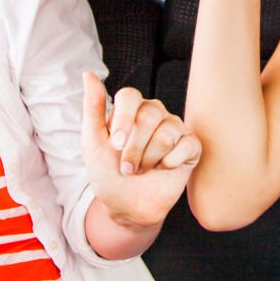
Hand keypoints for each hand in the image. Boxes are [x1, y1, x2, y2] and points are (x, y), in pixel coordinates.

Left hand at [81, 72, 200, 227]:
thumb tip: (88, 73)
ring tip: (144, 170)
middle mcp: (155, 113)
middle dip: (134, 148)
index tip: (115, 145)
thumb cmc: (108, 172)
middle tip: (127, 167)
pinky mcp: (191, 146)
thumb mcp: (93, 141)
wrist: (127, 207)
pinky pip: (187, 145)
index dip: (123, 120)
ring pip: (167, 133)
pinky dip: (171, 162)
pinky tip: (164, 169)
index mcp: (131, 109)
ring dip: (150, 160)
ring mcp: (174, 128)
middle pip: (149, 116)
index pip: (130, 96)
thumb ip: (93, 107)